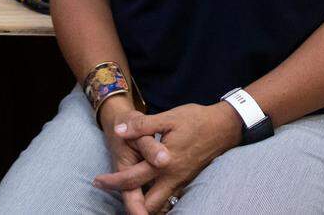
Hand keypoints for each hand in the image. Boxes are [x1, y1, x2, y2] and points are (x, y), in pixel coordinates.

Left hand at [95, 103, 241, 212]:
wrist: (224, 126)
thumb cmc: (196, 120)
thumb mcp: (168, 117)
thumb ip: (142, 126)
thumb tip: (119, 131)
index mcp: (164, 163)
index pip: (132, 179)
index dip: (113, 182)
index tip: (98, 181)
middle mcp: (173, 177)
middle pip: (149, 205)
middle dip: (131, 206)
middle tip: (114, 195)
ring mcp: (182, 181)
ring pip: (161, 204)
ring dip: (145, 203)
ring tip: (129, 196)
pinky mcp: (188, 179)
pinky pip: (170, 196)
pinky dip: (157, 198)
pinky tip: (148, 190)